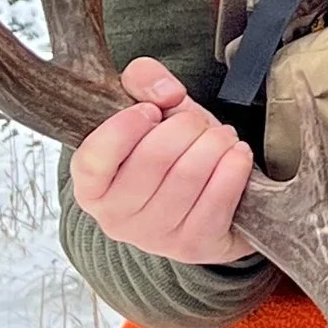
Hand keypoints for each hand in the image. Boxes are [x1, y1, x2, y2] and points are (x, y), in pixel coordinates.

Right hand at [70, 57, 256, 265]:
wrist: (201, 200)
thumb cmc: (169, 153)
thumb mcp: (150, 110)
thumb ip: (143, 81)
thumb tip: (166, 94)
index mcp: (91, 186)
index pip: (95, 159)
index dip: (125, 127)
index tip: (151, 110)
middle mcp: (116, 218)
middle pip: (154, 158)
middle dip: (185, 126)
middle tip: (196, 122)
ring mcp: (155, 237)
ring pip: (190, 174)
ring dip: (214, 143)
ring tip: (219, 138)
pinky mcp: (193, 246)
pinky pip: (219, 197)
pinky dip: (234, 166)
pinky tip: (236, 155)